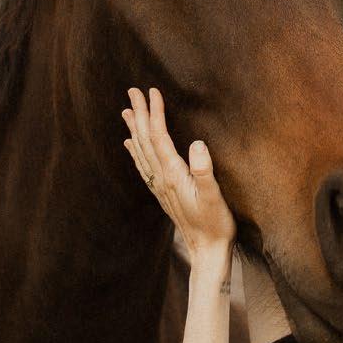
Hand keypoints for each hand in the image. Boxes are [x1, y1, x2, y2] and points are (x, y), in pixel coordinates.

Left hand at [121, 86, 235, 259]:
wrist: (207, 251)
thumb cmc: (215, 224)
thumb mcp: (214, 197)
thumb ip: (204, 170)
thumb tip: (196, 143)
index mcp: (173, 175)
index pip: (159, 137)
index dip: (155, 113)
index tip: (152, 91)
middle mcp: (162, 179)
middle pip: (145, 140)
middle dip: (140, 114)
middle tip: (132, 91)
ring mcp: (160, 187)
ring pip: (141, 152)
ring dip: (134, 130)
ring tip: (127, 112)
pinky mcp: (163, 194)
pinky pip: (143, 167)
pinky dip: (135, 152)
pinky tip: (130, 145)